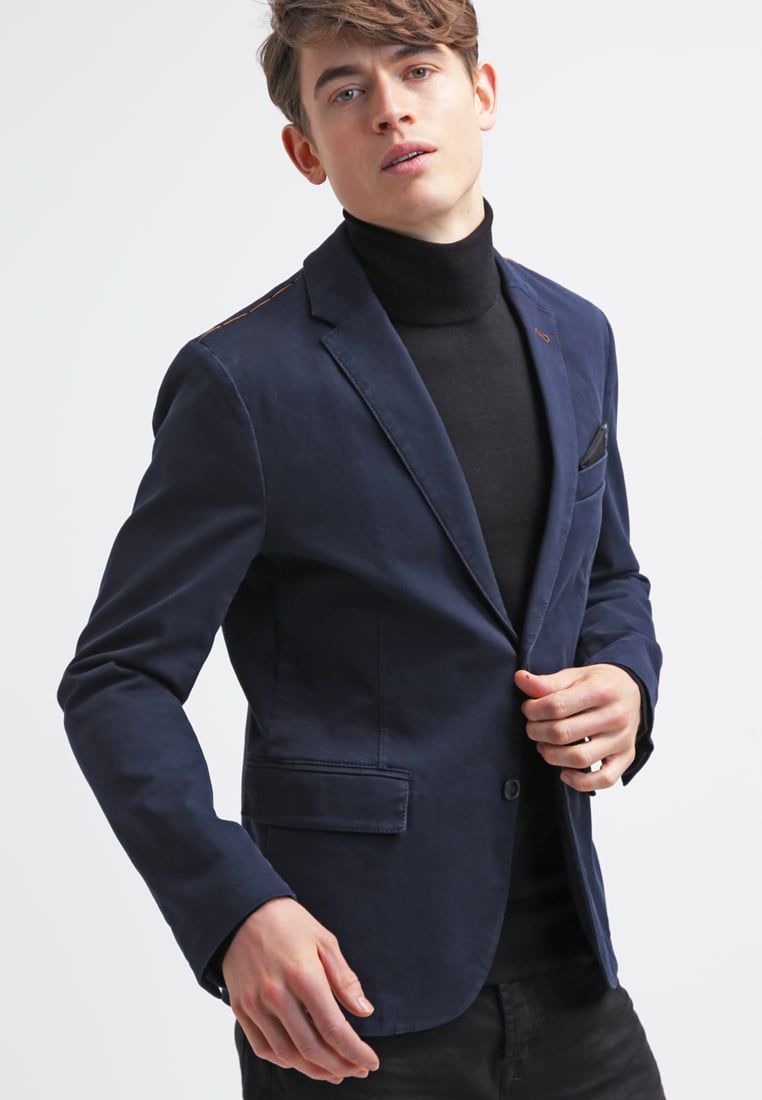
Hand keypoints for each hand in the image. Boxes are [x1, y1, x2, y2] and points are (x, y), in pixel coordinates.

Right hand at [222, 896, 379, 1083]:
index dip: (355, 1052)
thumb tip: (364, 1011)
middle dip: (340, 1066)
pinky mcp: (241, 1009)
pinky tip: (302, 1061)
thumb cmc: (288, 923)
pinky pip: (263, 1048)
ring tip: (334, 1072)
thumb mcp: (324, 941)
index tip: (370, 1062)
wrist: (242, 911)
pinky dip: (285, 1060)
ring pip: (288, 1054)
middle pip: (312, 1048)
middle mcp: (277, 996)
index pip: (334, 1029)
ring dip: (314, 1070)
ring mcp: (256, 1005)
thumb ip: (344, 979)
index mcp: (304, 977)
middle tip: (357, 1070)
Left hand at [514, 663, 641, 791]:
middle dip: (537, 732)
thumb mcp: (574, 676)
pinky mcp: (625, 757)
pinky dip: (580, 782)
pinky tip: (564, 772)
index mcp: (602, 691)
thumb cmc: (599, 684)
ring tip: (544, 745)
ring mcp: (621, 740)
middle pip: (563, 733)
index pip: (556, 706)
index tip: (528, 709)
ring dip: (551, 755)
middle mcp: (615, 716)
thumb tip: (520, 679)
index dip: (533, 710)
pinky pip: (604, 780)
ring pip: (580, 758)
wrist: (632, 691)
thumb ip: (547, 682)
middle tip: (533, 727)